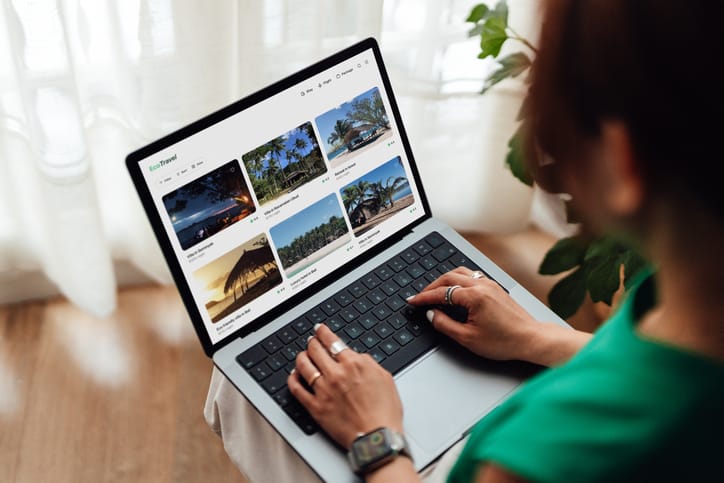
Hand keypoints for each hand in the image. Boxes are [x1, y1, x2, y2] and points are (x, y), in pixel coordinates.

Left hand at [288, 324, 403, 448]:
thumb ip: (369, 363)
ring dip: (301, 357)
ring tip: (302, 355)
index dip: (324, 332)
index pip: (333, 342)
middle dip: (312, 342)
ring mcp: (323, 390)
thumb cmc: (385, 412)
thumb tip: (358, 357)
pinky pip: (296, 389)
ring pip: (304, 365)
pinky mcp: (315, 407)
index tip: (320, 329)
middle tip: (311, 341)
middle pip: (315, 350)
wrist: (378, 437)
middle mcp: (336, 374)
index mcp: (354, 364)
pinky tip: (294, 376)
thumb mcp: (385, 378)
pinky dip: (292, 379)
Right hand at [407, 267, 539, 361]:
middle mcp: (482, 285)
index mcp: (474, 296)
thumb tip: (432, 315)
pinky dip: (458, 279)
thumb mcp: (468, 338)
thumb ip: (445, 325)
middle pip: (448, 277)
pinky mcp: (495, 287)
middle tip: (421, 297)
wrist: (531, 339)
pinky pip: (472, 275)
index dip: (424, 297)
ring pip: (460, 272)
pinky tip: (456, 288)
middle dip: (431, 286)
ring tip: (435, 291)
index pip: (441, 292)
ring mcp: (490, 284)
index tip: (413, 301)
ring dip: (445, 279)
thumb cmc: (504, 341)